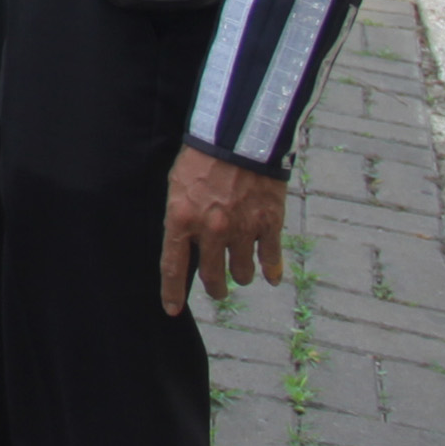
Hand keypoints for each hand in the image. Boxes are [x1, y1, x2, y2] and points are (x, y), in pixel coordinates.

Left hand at [161, 147, 288, 312]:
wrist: (239, 135)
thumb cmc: (203, 157)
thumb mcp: (178, 185)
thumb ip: (181, 217)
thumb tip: (187, 244)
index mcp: (182, 219)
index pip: (173, 266)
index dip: (173, 292)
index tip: (172, 310)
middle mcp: (211, 230)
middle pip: (213, 276)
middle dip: (215, 288)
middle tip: (217, 290)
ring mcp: (242, 229)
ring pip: (242, 272)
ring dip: (241, 276)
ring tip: (241, 274)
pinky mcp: (269, 223)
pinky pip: (270, 258)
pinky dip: (271, 271)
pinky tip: (271, 277)